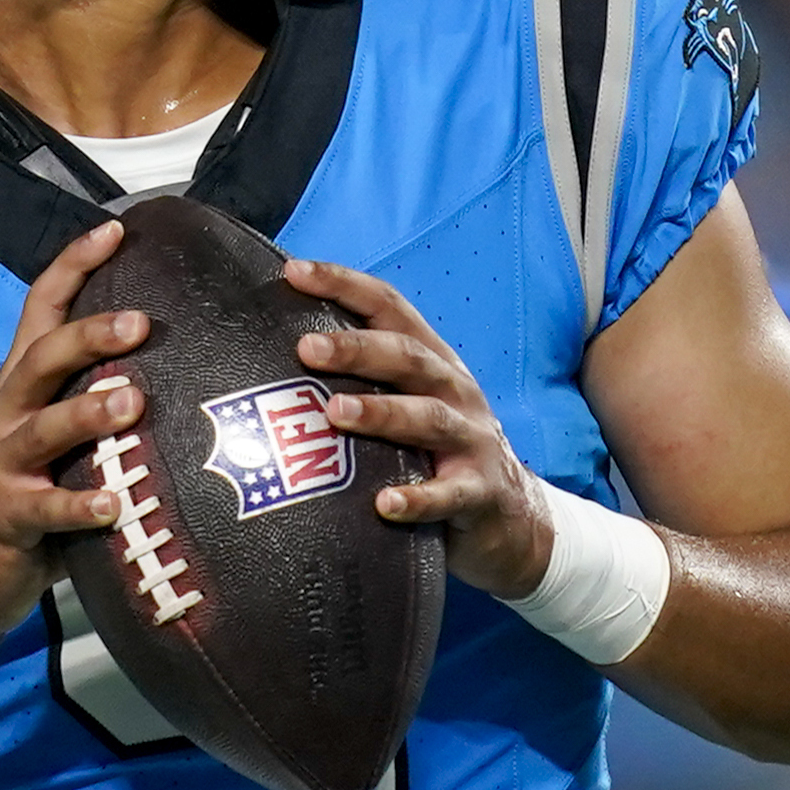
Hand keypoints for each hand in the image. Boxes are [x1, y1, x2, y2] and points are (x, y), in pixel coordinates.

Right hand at [0, 220, 147, 658]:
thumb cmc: (34, 487)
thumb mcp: (60, 432)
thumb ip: (102, 395)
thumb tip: (187, 357)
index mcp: (23, 382)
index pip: (42, 308)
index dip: (73, 265)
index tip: (117, 230)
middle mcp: (8, 411)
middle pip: (44, 358)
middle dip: (90, 336)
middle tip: (141, 323)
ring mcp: (2, 463)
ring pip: (44, 427)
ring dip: (89, 413)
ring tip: (133, 403)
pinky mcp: (7, 514)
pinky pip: (46, 508)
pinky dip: (79, 504)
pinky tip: (114, 503)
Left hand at [282, 257, 557, 596]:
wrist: (515, 517)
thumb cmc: (438, 453)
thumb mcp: (411, 405)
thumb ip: (363, 381)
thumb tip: (274, 360)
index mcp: (431, 361)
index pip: (389, 307)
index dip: (343, 285)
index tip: (293, 272)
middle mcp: (454, 390)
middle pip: (407, 357)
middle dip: (357, 348)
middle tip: (306, 349)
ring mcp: (471, 440)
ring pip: (428, 418)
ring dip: (381, 412)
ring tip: (336, 412)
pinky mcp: (480, 492)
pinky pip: (449, 495)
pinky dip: (418, 498)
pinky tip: (385, 503)